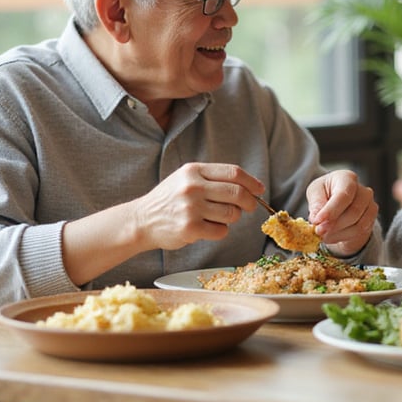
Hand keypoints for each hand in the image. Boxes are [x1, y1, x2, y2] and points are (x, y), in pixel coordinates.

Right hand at [133, 162, 262, 249]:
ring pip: (232, 214)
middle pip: (237, 193)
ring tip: (217, 217)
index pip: (233, 173)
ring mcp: (191, 208)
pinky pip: (222, 231)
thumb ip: (214, 179)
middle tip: (250, 207)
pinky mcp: (190, 228)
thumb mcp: (187, 178)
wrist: (142, 220)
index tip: (260, 190)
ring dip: (232, 218)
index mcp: (194, 170)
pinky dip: (220, 231)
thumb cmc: (170, 200)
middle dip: (249, 202)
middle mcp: (193, 187)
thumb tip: (251, 187)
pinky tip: (207, 228)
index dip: (252, 182)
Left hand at [306, 169, 377, 256]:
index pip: (343, 195)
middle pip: (353, 211)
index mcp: (347, 178)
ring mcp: (370, 205)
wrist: (338, 202)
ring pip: (358, 225)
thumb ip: (316, 203)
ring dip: (338, 234)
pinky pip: (360, 232)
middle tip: (318, 232)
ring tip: (323, 236)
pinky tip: (332, 237)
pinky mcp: (371, 219)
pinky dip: (344, 237)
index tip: (317, 221)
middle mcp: (364, 191)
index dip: (330, 210)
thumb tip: (316, 218)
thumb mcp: (315, 192)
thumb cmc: (326, 193)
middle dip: (334, 225)